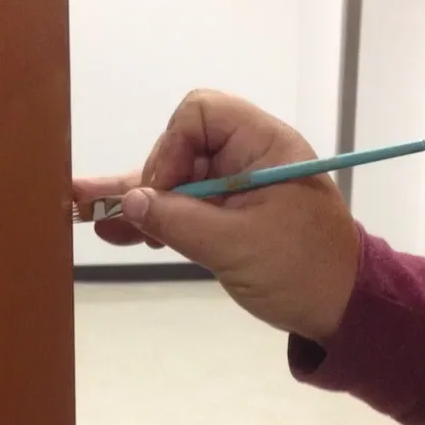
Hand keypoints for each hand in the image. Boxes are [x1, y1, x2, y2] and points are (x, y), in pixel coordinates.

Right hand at [72, 89, 359, 341]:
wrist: (340, 309)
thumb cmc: (300, 270)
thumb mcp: (236, 247)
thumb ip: (179, 221)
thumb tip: (129, 202)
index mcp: (263, 145)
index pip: (201, 114)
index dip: (172, 147)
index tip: (165, 192)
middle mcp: (246, 157)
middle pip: (180, 147)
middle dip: (149, 180)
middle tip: (125, 216)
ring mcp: (234, 188)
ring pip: (175, 180)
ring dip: (138, 200)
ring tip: (84, 212)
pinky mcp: (227, 217)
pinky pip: (183, 207)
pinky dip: (153, 218)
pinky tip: (112, 229)